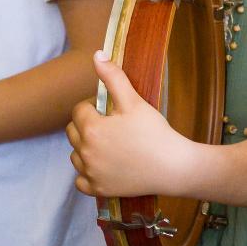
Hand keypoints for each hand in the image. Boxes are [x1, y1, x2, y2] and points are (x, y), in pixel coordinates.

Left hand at [67, 52, 189, 196]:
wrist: (173, 167)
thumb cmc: (155, 132)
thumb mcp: (134, 102)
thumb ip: (113, 78)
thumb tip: (97, 55)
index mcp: (91, 128)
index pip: (79, 110)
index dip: (95, 107)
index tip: (114, 111)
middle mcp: (85, 152)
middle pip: (73, 131)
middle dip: (88, 125)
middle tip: (113, 126)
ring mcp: (90, 173)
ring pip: (75, 154)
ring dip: (86, 147)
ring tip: (111, 145)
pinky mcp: (98, 189)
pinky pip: (80, 180)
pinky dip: (88, 173)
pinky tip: (104, 165)